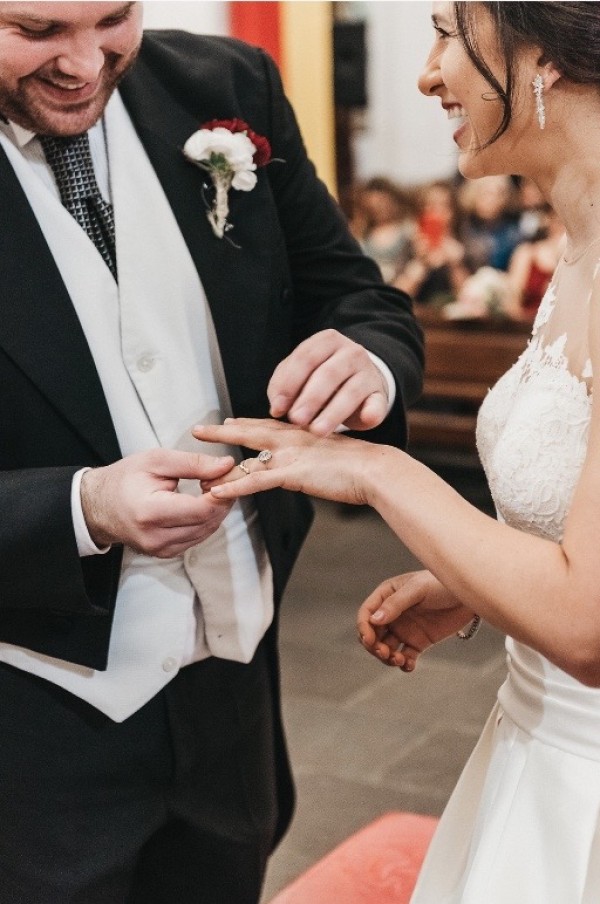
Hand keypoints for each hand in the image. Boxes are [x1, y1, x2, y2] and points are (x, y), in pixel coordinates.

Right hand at [80, 449, 234, 556]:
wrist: (99, 506)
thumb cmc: (125, 479)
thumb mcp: (156, 460)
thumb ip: (193, 463)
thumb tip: (226, 465)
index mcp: (150, 512)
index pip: (201, 510)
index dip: (220, 493)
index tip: (225, 475)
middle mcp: (155, 537)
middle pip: (207, 522)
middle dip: (222, 500)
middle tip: (223, 479)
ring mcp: (160, 549)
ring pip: (206, 532)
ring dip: (216, 511)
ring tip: (212, 488)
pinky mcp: (165, 553)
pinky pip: (197, 538)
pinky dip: (205, 520)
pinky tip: (201, 503)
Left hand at [193, 418, 391, 505]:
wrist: (375, 470)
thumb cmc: (360, 467)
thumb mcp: (333, 455)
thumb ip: (315, 457)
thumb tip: (309, 466)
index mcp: (303, 433)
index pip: (268, 425)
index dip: (246, 423)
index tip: (229, 421)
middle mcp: (293, 439)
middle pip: (250, 432)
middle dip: (223, 431)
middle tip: (198, 429)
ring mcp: (291, 455)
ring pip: (247, 458)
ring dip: (221, 467)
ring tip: (198, 472)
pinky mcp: (292, 473)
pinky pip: (256, 481)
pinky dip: (235, 487)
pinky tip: (217, 492)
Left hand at [268, 329, 388, 435]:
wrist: (359, 384)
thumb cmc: (320, 380)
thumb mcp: (298, 377)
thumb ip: (283, 387)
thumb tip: (277, 408)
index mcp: (326, 341)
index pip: (306, 357)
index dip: (290, 383)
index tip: (278, 408)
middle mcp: (350, 351)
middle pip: (328, 373)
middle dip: (310, 398)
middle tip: (296, 419)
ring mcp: (368, 372)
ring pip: (351, 391)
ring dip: (333, 412)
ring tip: (317, 430)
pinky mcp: (380, 395)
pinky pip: (378, 403)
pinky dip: (373, 411)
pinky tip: (367, 418)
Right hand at [357, 570, 476, 671]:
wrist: (469, 595)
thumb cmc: (442, 584)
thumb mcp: (418, 589)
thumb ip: (396, 604)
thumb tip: (374, 620)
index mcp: (387, 595)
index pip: (367, 613)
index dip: (364, 627)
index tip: (369, 640)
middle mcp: (392, 614)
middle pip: (373, 634)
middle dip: (374, 646)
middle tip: (385, 652)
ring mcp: (404, 629)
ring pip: (386, 648)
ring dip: (387, 657)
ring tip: (399, 659)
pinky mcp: (419, 642)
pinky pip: (405, 657)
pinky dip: (404, 664)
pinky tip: (409, 665)